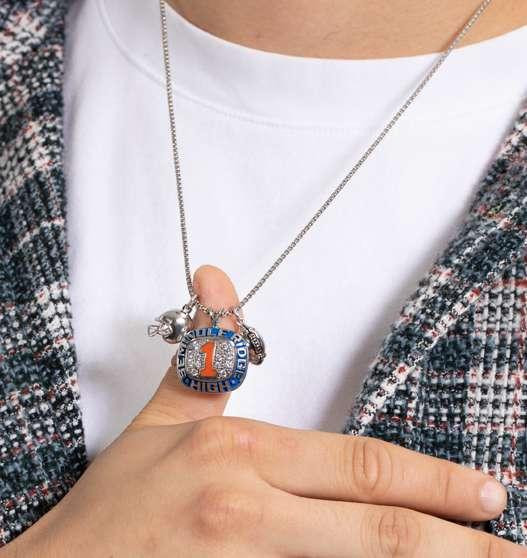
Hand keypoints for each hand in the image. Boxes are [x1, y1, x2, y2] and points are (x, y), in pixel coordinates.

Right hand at [5, 265, 523, 557]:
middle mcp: (246, 507)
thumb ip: (206, 357)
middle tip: (509, 543)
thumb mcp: (163, 422)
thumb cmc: (115, 508)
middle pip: (379, 526)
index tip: (484, 491)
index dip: (431, 480)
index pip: (360, 464)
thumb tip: (216, 284)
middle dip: (458, 541)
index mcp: (237, 453)